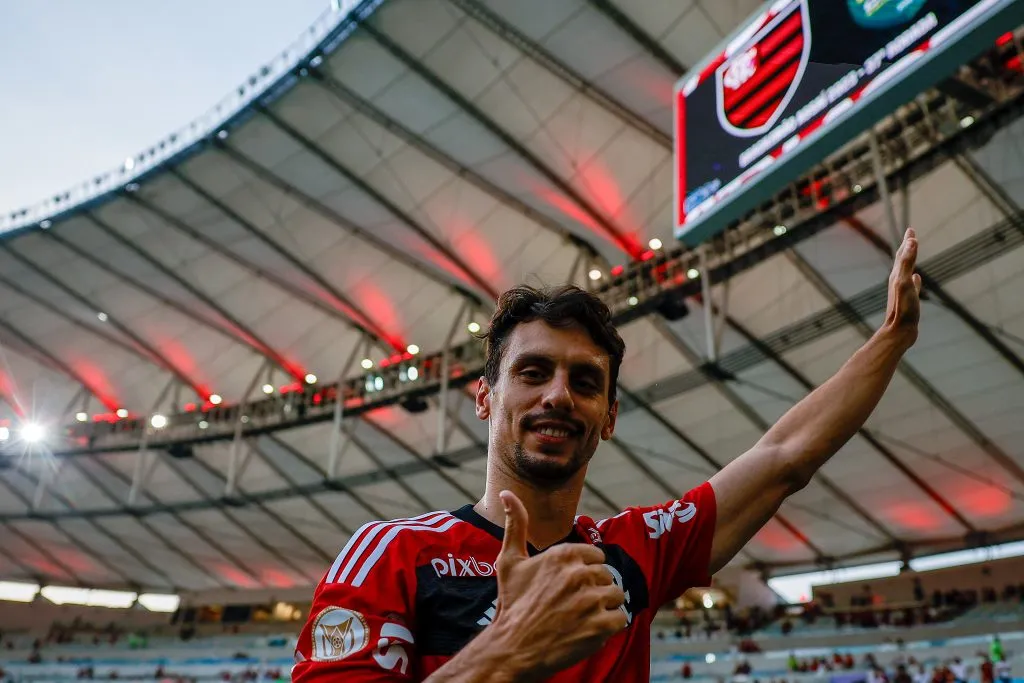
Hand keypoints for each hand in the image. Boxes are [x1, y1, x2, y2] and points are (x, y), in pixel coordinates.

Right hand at [490, 490, 625, 679]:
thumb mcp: (510, 561)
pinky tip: (587, 631)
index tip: (569, 586)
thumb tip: (506, 492)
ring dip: (603, 608)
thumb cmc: (512, 604)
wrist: (512, 648)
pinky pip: (620, 619)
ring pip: (616, 596)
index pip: (595, 556)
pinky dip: (609, 627)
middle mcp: (580, 574)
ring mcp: (592, 600)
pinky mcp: (601, 625)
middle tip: (571, 605)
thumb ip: (516, 524)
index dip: (585, 572)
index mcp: (564, 554)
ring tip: (580, 618)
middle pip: (606, 576)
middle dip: (593, 590)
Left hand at [883, 228, 922, 346]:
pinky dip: (915, 280)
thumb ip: (907, 262)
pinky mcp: (908, 301)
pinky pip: (913, 286)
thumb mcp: (904, 282)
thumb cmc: (902, 308)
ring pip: (906, 272)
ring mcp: (903, 291)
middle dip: (907, 247)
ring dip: (910, 261)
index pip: (903, 254)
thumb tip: (911, 241)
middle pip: (902, 260)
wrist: (899, 332)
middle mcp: (898, 282)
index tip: (910, 230)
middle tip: (911, 236)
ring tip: (913, 254)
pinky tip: (917, 279)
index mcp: (897, 276)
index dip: (908, 242)